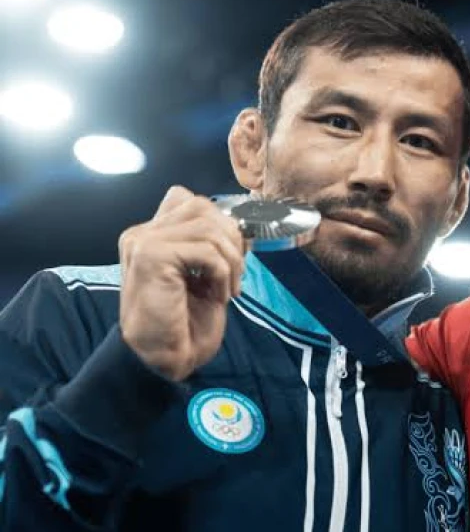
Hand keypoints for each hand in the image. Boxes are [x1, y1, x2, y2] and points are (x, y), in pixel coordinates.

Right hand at [118, 186, 244, 380]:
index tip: (231, 254)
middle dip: (231, 238)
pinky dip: (223, 273)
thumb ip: (210, 244)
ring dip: (231, 260)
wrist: (162, 359)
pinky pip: (206, 250)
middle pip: (202, 207)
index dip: (219, 221)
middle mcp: (142, 232)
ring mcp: (143, 241)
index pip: (188, 199)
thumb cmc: (184, 322)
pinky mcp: (151, 256)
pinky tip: (218, 296)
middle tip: (236, 273)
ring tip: (228, 288)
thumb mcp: (205, 274)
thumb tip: (239, 224)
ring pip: (208, 227)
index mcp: (151, 234)